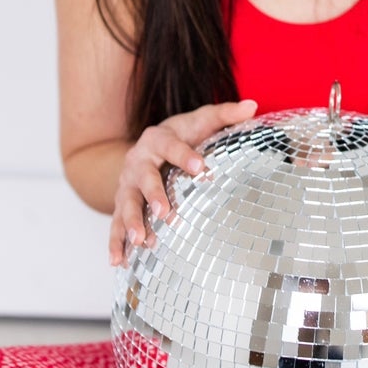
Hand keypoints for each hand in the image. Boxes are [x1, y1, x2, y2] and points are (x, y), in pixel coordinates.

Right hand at [108, 99, 257, 264]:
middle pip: (143, 178)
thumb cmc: (180, 136)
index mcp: (156, 139)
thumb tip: (253, 106)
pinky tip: (118, 262)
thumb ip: (225, 114)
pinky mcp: (121, 205)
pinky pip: (114, 225)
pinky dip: (115, 243)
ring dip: (131, 223)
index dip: (185, 156)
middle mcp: (137, 161)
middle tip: (167, 213)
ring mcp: (126, 185)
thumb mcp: (200, 121)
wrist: (146, 148)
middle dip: (153, 196)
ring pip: (126, 204)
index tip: (201, 168)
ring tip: (141, 242)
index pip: (170, 146)